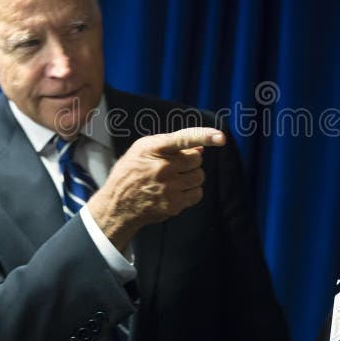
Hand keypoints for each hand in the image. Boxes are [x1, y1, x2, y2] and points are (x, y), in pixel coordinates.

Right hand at [87, 127, 225, 251]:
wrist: (118, 204)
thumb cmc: (132, 172)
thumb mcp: (143, 150)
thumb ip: (171, 145)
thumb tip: (201, 148)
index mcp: (153, 149)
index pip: (183, 139)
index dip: (204, 136)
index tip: (221, 137)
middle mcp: (162, 168)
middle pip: (197, 160)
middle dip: (191, 162)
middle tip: (176, 166)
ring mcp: (169, 188)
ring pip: (199, 177)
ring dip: (192, 177)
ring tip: (174, 180)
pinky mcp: (173, 204)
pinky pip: (197, 194)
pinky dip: (191, 192)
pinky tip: (176, 191)